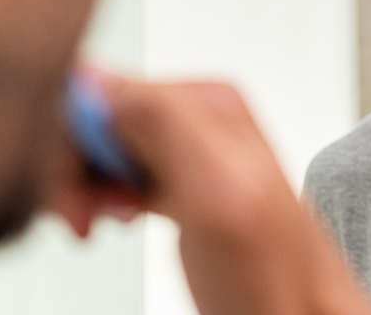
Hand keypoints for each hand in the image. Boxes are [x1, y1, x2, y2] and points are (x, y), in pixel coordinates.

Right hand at [52, 75, 370, 314]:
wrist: (299, 313)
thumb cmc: (274, 273)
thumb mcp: (218, 189)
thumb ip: (165, 123)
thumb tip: (100, 80)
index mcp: (208, 101)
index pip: (101, 89)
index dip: (71, 143)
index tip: (76, 193)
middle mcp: (201, 117)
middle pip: (99, 117)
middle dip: (76, 168)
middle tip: (86, 218)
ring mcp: (192, 150)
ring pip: (103, 146)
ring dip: (86, 186)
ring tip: (102, 222)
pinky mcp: (183, 180)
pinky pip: (120, 169)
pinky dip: (103, 197)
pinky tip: (120, 218)